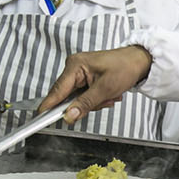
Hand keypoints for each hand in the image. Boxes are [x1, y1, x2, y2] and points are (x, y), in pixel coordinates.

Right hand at [39, 46, 153, 123]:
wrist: (139, 62)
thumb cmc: (125, 67)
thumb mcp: (105, 89)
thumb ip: (85, 103)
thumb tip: (69, 115)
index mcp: (75, 65)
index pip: (57, 90)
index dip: (49, 105)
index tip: (40, 117)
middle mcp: (74, 67)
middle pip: (68, 97)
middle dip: (86, 104)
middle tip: (102, 101)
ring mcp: (79, 73)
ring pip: (78, 99)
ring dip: (94, 102)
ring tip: (109, 96)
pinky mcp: (85, 78)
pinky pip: (84, 95)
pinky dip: (96, 99)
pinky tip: (108, 94)